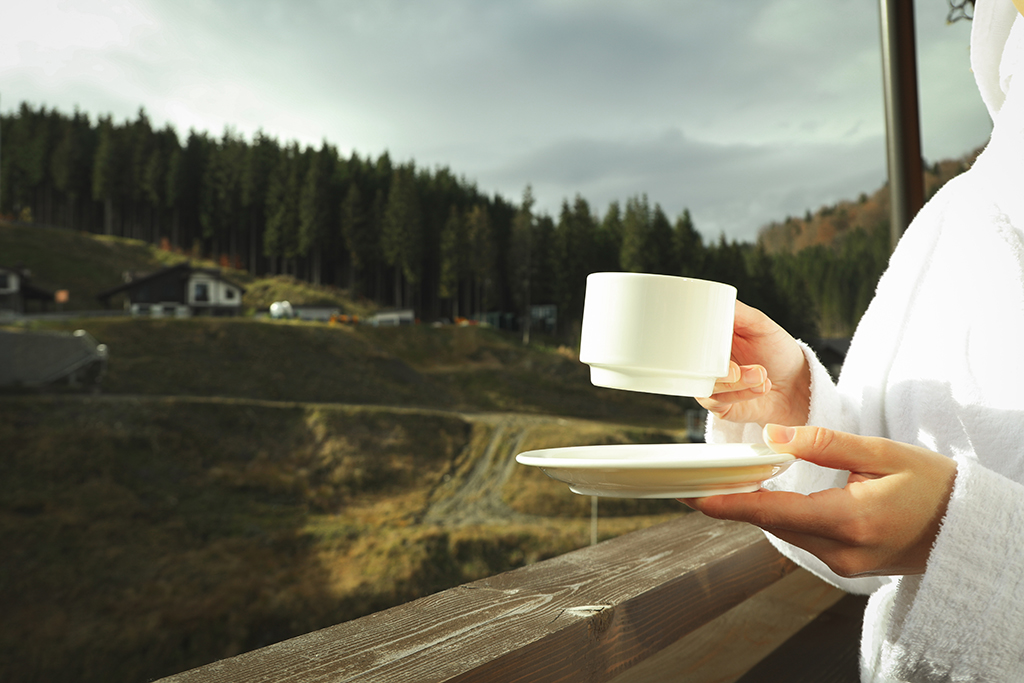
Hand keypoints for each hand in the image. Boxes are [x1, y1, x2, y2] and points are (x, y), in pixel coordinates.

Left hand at [682, 424, 957, 577]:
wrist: (966, 527)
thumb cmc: (930, 483)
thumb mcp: (882, 452)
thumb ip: (824, 444)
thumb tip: (773, 437)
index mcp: (850, 520)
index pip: (774, 512)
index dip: (729, 505)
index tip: (693, 497)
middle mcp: (842, 550)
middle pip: (771, 524)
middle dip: (734, 503)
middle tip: (698, 480)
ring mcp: (844, 565)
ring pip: (784, 533)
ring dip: (756, 510)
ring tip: (724, 483)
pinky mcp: (846, 566)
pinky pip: (801, 540)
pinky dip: (781, 518)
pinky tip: (765, 498)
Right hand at [697, 301, 810, 426]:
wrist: (796, 386)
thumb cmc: (778, 352)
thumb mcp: (761, 325)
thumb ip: (739, 312)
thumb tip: (714, 300)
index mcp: (711, 338)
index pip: (689, 334)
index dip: (692, 336)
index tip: (709, 341)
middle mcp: (706, 360)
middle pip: (692, 362)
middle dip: (716, 367)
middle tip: (736, 370)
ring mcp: (710, 382)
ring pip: (705, 383)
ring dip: (735, 382)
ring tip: (761, 375)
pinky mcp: (718, 404)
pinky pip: (716, 401)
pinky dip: (740, 394)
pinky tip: (762, 387)